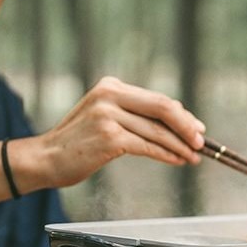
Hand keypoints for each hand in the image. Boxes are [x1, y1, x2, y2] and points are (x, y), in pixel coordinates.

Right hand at [16, 77, 205, 189]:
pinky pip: (148, 146)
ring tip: (193, 157)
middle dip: (187, 127)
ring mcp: (109, 115)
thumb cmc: (77, 143)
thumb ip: (133, 116)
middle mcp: (110, 95)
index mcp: (112, 86)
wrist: (45, 158)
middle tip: (201, 142)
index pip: (157, 99)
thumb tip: (173, 123)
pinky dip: (166, 154)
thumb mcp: (104, 118)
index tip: (196, 128)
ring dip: (180, 146)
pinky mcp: (109, 137)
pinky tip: (177, 160)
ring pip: (157, 131)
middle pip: (163, 108)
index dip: (182, 115)